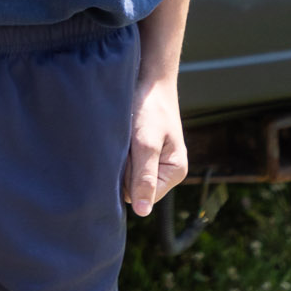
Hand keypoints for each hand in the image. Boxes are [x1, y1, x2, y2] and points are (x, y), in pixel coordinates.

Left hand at [123, 73, 187, 217]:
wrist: (148, 78)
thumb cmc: (150, 109)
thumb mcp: (145, 143)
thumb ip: (144, 177)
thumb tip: (143, 213)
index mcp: (174, 172)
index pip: (142, 196)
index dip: (127, 181)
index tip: (124, 157)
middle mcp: (164, 170)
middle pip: (132, 187)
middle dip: (121, 170)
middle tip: (123, 144)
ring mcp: (152, 160)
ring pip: (125, 174)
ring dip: (117, 159)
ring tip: (122, 137)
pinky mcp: (141, 150)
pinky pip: (122, 161)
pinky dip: (117, 151)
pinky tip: (119, 135)